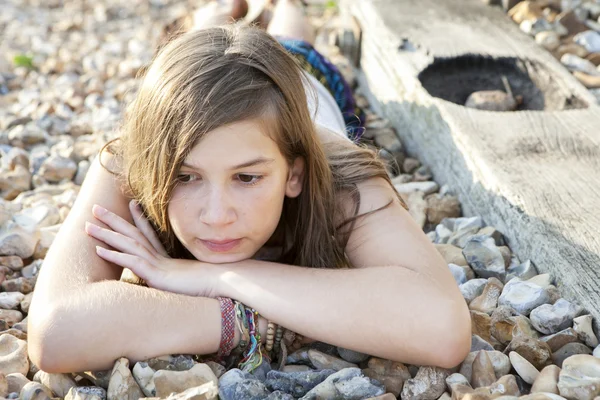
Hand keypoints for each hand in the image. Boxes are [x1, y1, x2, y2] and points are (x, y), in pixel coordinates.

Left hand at [84, 201, 216, 297]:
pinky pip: (131, 262)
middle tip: (96, 208)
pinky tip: (99, 250)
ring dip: (107, 234)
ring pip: (128, 244)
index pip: (150, 234)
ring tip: (88, 225)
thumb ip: (188, 281)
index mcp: (168, 258)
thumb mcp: (195, 283)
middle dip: (114, 220)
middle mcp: (160, 257)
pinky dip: (115, 255)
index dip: (139, 219)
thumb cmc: (212, 285)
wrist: (222, 283)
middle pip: (133, 233)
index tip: (130, 204)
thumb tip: (189, 283)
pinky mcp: (155, 274)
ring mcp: (157, 264)